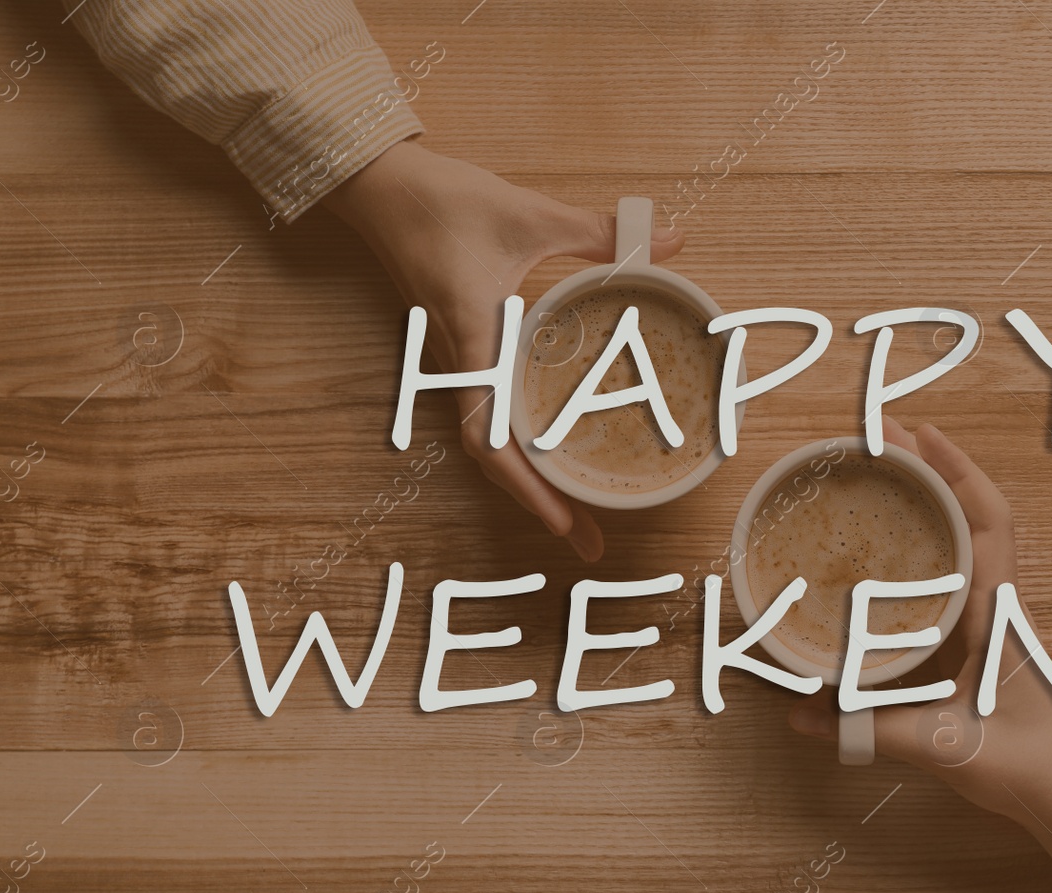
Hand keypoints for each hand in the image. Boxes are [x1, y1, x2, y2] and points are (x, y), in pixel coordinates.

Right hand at [322, 139, 685, 561]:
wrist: (379, 187)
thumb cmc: (442, 201)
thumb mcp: (530, 215)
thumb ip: (602, 232)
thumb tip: (672, 240)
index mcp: (474, 340)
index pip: (492, 435)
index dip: (527, 486)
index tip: (563, 522)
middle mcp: (460, 366)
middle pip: (495, 459)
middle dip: (541, 506)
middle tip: (592, 544)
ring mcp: (457, 365)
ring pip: (491, 444)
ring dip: (530, 485)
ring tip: (580, 519)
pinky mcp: (461, 353)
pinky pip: (489, 415)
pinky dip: (520, 449)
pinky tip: (555, 457)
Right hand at [789, 418, 1051, 892]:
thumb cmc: (1021, 765)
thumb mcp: (941, 745)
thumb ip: (870, 730)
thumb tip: (801, 717)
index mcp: (1000, 613)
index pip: (987, 523)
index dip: (954, 472)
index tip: (917, 435)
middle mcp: (1004, 602)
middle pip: (977, 513)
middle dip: (933, 469)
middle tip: (883, 438)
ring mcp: (1002, 616)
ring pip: (976, 537)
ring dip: (939, 499)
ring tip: (891, 473)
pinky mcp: (993, 635)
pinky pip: (968, 569)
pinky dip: (939, 539)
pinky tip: (906, 542)